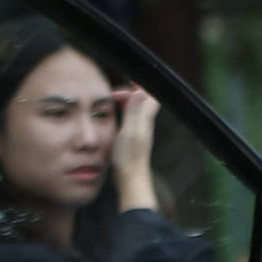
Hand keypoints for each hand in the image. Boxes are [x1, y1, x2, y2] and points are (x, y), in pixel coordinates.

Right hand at [105, 85, 163, 209]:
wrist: (130, 180)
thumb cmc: (129, 158)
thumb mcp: (130, 131)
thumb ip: (135, 112)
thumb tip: (141, 92)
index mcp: (145, 121)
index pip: (150, 98)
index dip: (141, 87)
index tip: (129, 81)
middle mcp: (145, 125)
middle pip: (142, 103)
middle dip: (130, 93)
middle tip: (113, 94)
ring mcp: (139, 133)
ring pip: (135, 111)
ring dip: (125, 103)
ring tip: (111, 102)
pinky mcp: (133, 140)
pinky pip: (130, 120)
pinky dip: (122, 114)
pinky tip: (112, 118)